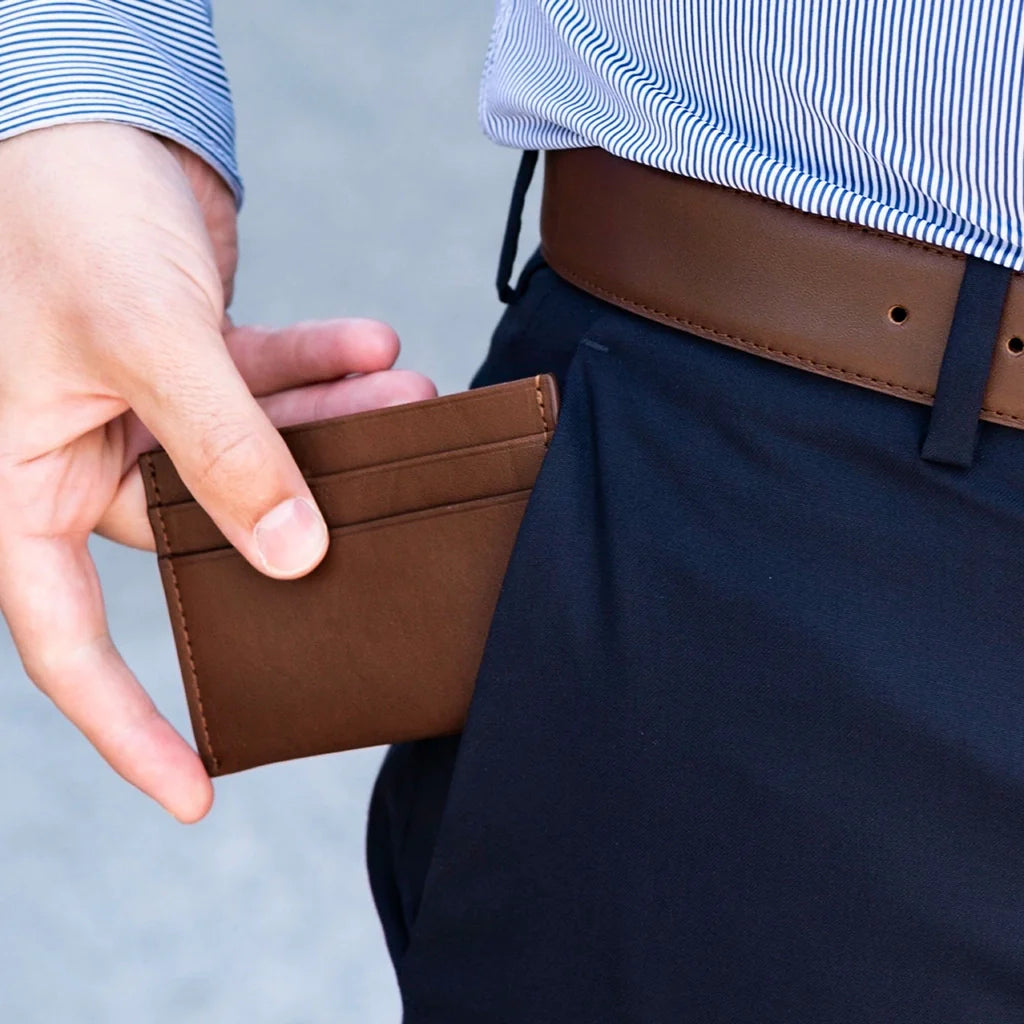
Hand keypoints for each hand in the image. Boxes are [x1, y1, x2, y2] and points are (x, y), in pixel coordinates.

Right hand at [0, 123, 434, 821]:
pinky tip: (380, 350)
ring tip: (406, 399)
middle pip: (201, 532)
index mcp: (27, 479)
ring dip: (334, 429)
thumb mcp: (143, 341)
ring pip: (255, 455)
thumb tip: (295, 552)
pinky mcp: (196, 365)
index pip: (64, 637)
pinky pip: (269, 389)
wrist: (80, 122)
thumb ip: (222, 448)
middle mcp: (88, 458)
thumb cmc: (66, 217)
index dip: (128, 722)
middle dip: (298, 514)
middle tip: (383, 511)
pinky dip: (324, 372)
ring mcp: (146, 413)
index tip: (195, 786)